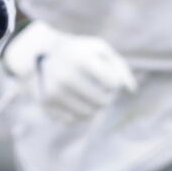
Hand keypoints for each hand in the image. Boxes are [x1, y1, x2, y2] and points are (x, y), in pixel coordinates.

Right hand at [3, 21, 137, 122]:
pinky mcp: (44, 103)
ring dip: (94, 108)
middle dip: (106, 98)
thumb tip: (130, 90)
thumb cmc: (78, 52)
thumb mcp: (99, 49)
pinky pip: (70, 121)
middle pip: (102, 102)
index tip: (107, 78)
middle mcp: (63, 75)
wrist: (40, 52)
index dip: (114, 83)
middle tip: (102, 91)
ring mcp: (52, 90)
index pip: (112, 83)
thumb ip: (120, 67)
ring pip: (87, 115)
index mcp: (79, 58)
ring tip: (90, 97)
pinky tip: (75, 102)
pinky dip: (76, 114)